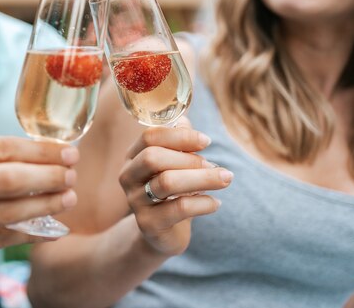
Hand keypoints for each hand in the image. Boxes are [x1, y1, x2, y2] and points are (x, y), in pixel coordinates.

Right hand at [0, 136, 77, 281]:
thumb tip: (40, 155)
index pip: (1, 148)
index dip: (41, 151)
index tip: (68, 151)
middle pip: (8, 180)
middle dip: (49, 176)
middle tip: (73, 174)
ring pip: (7, 213)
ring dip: (45, 205)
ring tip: (67, 198)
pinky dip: (28, 232)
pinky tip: (49, 227)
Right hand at [119, 118, 231, 255]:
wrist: (162, 232)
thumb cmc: (172, 190)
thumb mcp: (175, 163)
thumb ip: (178, 141)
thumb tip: (185, 121)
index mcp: (133, 156)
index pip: (149, 136)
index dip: (180, 136)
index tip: (206, 141)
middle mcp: (128, 176)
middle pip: (153, 157)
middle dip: (190, 159)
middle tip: (214, 166)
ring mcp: (135, 201)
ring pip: (167, 182)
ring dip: (202, 178)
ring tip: (225, 179)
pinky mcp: (148, 224)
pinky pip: (179, 209)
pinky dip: (203, 203)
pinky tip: (216, 203)